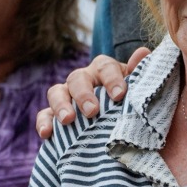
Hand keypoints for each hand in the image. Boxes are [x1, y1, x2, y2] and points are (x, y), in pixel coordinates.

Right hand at [35, 47, 150, 137]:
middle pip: (78, 78)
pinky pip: (44, 114)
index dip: (111, 79)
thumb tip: (143, 52)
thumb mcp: (137, 90)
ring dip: (61, 105)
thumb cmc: (128, 103)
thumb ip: (138, 74)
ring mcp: (66, 95)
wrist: (116, 126)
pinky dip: (43, 122)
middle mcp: (83, 79)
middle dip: (84, 94)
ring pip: (56, 92)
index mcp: (104, 71)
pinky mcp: (53, 114)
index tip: (119, 95)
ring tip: (68, 120)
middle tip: (92, 111)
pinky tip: (46, 134)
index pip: (105, 67)